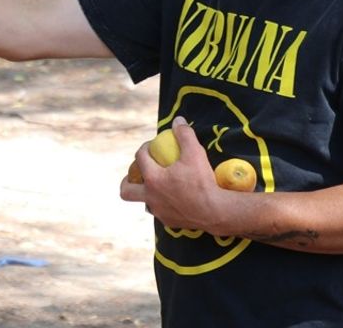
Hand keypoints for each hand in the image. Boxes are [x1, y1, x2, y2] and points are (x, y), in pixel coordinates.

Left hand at [119, 116, 227, 231]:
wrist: (216, 212)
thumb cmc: (203, 182)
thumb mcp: (195, 153)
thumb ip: (185, 135)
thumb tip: (178, 120)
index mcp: (153, 179)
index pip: (140, 158)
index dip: (144, 148)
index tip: (152, 146)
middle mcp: (150, 197)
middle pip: (126, 190)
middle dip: (127, 180)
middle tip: (138, 173)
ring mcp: (158, 211)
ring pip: (144, 202)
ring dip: (147, 193)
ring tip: (158, 185)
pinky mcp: (169, 222)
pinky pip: (160, 212)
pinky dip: (163, 204)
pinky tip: (175, 198)